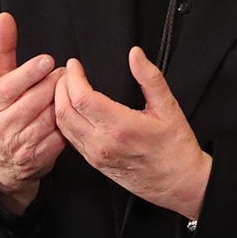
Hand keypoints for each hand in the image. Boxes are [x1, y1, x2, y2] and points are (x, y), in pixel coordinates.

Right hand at [0, 12, 64, 212]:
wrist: (2, 161)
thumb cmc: (3, 110)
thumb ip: (3, 48)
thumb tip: (5, 17)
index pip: (9, 87)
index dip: (29, 73)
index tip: (48, 61)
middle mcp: (0, 126)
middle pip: (35, 100)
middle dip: (53, 84)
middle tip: (64, 73)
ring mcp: (19, 144)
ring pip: (50, 117)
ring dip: (63, 102)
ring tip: (67, 90)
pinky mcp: (38, 158)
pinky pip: (60, 136)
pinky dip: (68, 124)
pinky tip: (70, 115)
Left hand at [55, 46, 211, 219]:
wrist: (178, 183)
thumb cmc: (176, 148)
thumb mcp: (169, 108)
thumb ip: (150, 78)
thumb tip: (135, 54)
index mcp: (121, 127)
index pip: (82, 98)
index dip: (73, 77)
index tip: (74, 64)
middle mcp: (103, 143)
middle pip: (65, 111)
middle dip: (60, 87)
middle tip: (66, 72)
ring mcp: (96, 155)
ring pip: (63, 126)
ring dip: (57, 103)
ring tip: (65, 86)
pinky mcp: (93, 163)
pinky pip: (69, 138)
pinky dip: (63, 119)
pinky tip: (69, 107)